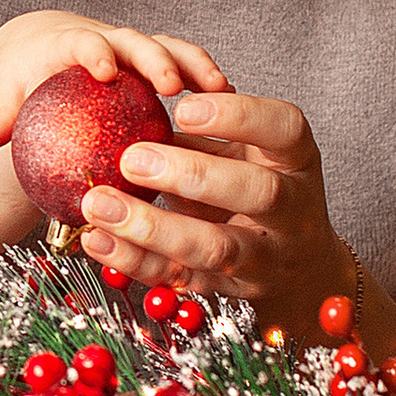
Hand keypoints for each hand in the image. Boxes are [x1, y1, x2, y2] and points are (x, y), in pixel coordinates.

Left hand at [0, 15, 218, 152]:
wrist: (45, 50)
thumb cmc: (25, 74)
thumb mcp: (9, 92)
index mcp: (70, 43)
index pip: (82, 42)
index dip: (94, 52)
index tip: (104, 70)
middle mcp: (109, 40)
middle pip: (135, 42)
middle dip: (154, 59)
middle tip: (171, 87)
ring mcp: (137, 50)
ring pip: (171, 49)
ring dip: (195, 67)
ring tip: (220, 91)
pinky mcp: (157, 64)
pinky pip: (187, 68)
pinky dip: (206, 81)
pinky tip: (232, 105)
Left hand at [78, 51, 353, 326]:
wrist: (298, 266)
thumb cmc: (258, 187)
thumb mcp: (249, 152)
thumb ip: (206, 133)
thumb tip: (132, 106)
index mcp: (296, 161)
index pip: (285, 130)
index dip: (238, 117)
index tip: (182, 108)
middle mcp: (292, 210)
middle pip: (257, 192)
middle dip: (193, 175)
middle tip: (132, 158)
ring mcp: (265, 257)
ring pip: (215, 247)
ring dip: (152, 227)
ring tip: (99, 205)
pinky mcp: (228, 289)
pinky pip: (179, 278)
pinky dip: (133, 260)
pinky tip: (97, 239)